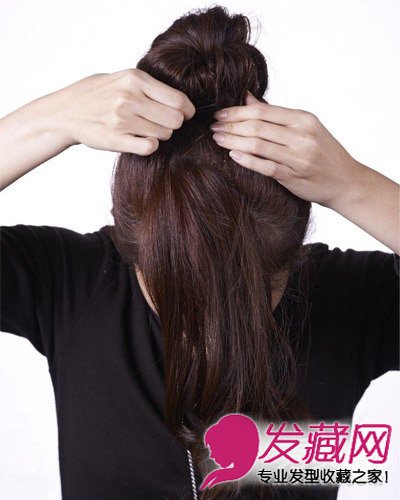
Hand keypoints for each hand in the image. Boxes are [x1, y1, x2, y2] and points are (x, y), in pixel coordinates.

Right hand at [51, 68, 194, 154]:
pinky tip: (142, 140)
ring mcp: (122, 119)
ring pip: (164, 134)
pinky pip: (149, 147)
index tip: (186, 114)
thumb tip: (180, 101)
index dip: (187, 110)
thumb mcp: (121, 78)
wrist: (65, 112)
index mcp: (134, 79)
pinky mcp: (116, 139)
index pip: (178, 99)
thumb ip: (148, 86)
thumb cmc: (96, 94)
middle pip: (175, 119)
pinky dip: (150, 145)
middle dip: (174, 124)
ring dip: (160, 135)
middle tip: (164, 123)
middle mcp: (129, 97)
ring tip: (147, 129)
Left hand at [210, 91, 359, 208]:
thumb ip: (275, 114)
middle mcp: (301, 135)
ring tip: (216, 139)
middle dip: (230, 125)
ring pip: (257, 144)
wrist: (346, 181)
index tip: (219, 114)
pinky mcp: (293, 176)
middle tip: (213, 127)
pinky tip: (232, 155)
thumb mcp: (305, 127)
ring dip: (233, 141)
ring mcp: (298, 157)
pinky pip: (265, 166)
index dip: (237, 111)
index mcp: (303, 119)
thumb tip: (247, 97)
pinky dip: (247, 160)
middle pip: (257, 126)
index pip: (262, 110)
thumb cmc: (323, 153)